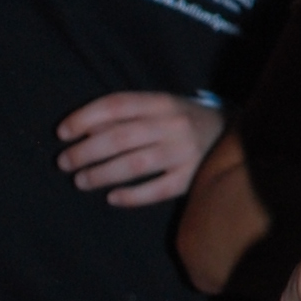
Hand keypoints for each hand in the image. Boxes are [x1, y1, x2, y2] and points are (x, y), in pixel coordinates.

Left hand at [57, 92, 228, 207]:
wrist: (238, 137)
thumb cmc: (186, 122)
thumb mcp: (161, 108)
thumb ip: (128, 115)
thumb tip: (86, 131)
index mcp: (162, 102)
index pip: (116, 105)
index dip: (84, 118)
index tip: (62, 132)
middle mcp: (173, 125)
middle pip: (120, 138)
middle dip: (85, 151)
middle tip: (63, 162)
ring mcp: (184, 153)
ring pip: (135, 165)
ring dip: (102, 174)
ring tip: (80, 181)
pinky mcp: (192, 178)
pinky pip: (157, 190)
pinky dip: (132, 196)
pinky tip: (112, 198)